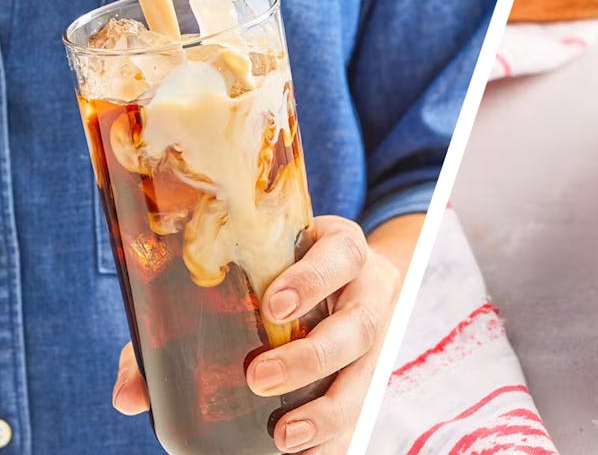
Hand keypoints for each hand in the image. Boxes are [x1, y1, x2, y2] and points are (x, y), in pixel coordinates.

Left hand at [112, 215, 406, 453]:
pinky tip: (311, 454)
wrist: (348, 272)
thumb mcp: (242, 274)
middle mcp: (369, 290)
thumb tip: (131, 395)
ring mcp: (380, 332)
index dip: (312, 280)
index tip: (274, 308)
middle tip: (260, 378)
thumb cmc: (277, 272)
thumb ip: (180, 323)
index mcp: (340, 250)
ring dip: (330, 408)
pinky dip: (339, 435)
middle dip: (312, 356)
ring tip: (286, 436)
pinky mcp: (376, 369)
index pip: (339, 256)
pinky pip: (367, 406)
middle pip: (359, 323)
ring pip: (371, 370)